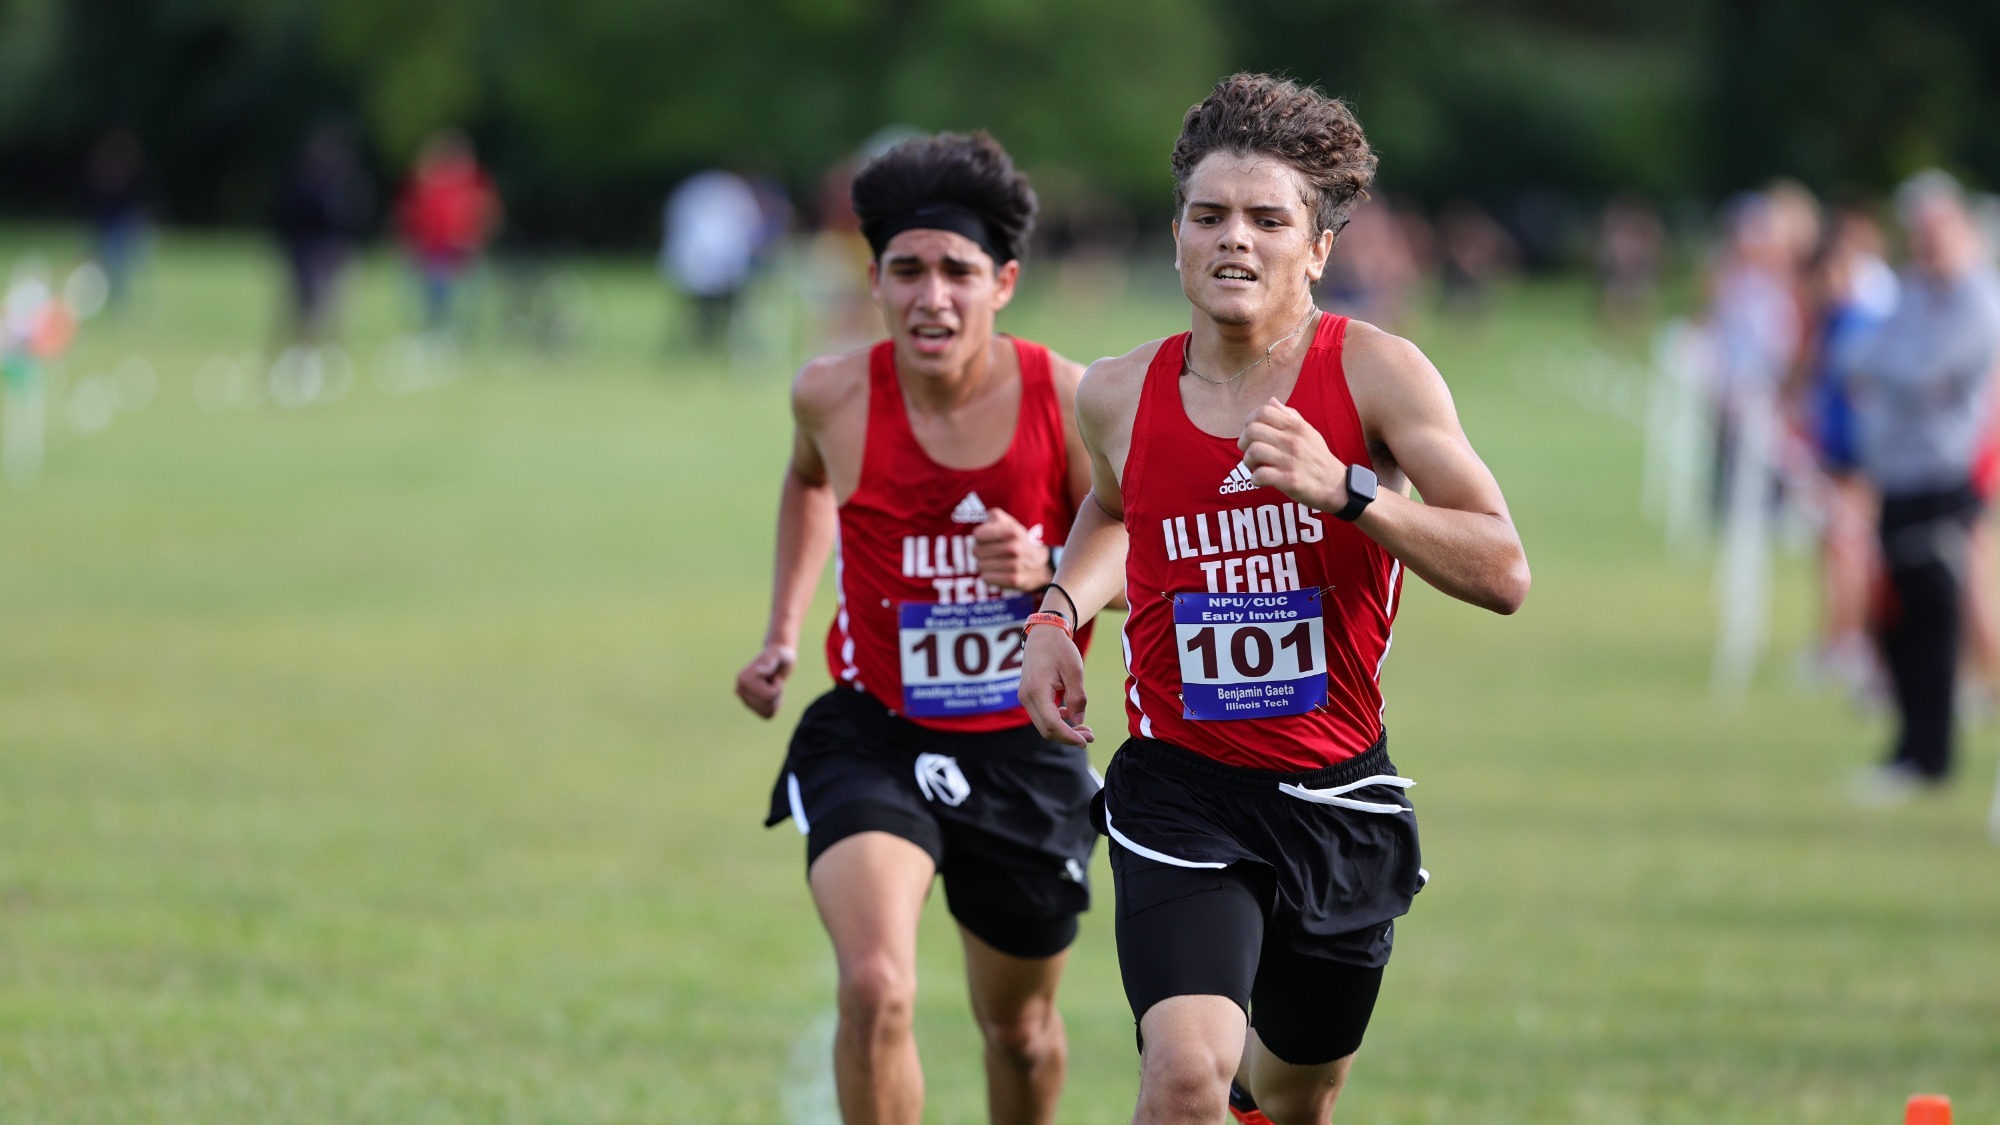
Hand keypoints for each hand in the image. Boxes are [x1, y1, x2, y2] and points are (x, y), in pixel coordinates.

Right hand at [734, 643, 796, 718]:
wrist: (779, 659)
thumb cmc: (781, 655)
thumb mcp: (779, 655)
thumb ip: (769, 662)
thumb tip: (759, 672)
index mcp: (743, 679)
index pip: (768, 696)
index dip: (777, 687)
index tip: (773, 675)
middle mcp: (740, 690)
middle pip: (767, 705)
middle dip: (777, 694)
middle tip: (774, 681)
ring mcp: (744, 699)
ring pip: (768, 712)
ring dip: (777, 700)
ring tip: (773, 686)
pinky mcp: (750, 705)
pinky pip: (767, 715)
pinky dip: (775, 706)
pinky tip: (772, 693)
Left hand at [972, 506, 1053, 590]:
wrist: (1041, 565)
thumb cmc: (1018, 541)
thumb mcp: (1010, 523)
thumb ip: (995, 516)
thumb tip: (981, 528)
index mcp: (1013, 530)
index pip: (978, 534)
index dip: (979, 536)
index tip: (986, 538)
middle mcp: (1014, 547)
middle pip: (976, 551)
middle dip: (980, 551)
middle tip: (991, 551)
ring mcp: (1015, 565)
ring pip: (979, 565)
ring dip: (984, 564)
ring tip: (995, 562)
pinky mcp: (1013, 580)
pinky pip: (986, 578)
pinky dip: (989, 576)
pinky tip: (998, 572)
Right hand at [1018, 626, 1092, 745]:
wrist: (1043, 633)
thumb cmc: (1059, 648)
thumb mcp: (1074, 670)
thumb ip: (1077, 697)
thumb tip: (1079, 720)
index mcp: (1037, 691)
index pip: (1052, 724)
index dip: (1069, 736)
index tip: (1086, 741)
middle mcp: (1026, 697)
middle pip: (1046, 729)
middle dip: (1068, 737)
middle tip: (1090, 737)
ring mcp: (1025, 697)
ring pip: (1043, 725)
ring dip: (1063, 730)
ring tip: (1085, 729)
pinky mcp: (1028, 695)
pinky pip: (1041, 715)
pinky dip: (1056, 721)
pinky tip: (1071, 715)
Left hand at [1240, 397, 1346, 512]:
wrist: (1337, 485)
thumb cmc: (1318, 457)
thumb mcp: (1308, 432)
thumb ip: (1289, 416)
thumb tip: (1271, 400)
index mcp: (1296, 426)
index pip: (1263, 411)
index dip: (1249, 421)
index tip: (1250, 433)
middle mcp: (1293, 440)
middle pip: (1252, 430)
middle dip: (1243, 442)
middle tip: (1249, 452)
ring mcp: (1291, 460)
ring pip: (1253, 451)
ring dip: (1248, 462)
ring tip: (1255, 467)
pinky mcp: (1290, 480)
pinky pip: (1260, 475)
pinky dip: (1255, 479)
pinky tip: (1261, 480)